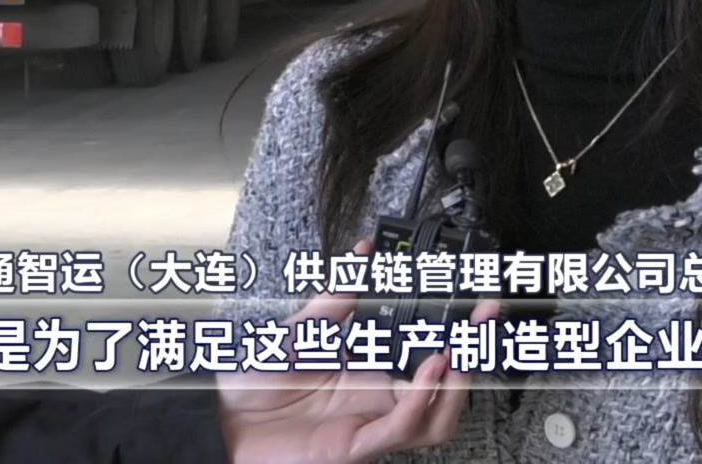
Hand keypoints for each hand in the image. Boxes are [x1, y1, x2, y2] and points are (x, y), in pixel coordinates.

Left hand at [216, 240, 501, 463]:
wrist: (215, 422)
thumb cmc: (251, 385)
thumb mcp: (298, 328)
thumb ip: (334, 297)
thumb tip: (361, 256)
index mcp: (366, 374)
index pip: (424, 354)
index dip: (452, 330)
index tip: (468, 299)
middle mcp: (373, 401)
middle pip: (442, 388)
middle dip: (472, 352)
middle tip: (486, 317)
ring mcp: (366, 425)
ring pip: (435, 419)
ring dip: (456, 386)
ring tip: (460, 349)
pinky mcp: (352, 446)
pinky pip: (399, 428)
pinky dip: (421, 399)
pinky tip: (430, 369)